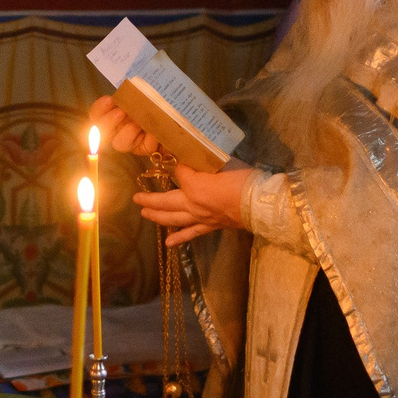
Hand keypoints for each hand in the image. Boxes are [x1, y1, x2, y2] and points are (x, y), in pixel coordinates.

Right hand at [87, 94, 157, 158]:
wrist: (175, 113)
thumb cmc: (155, 100)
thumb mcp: (144, 93)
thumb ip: (133, 93)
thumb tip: (127, 92)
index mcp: (113, 114)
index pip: (96, 114)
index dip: (99, 108)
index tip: (110, 99)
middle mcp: (118, 129)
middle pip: (101, 132)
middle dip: (109, 122)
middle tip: (121, 112)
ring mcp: (131, 142)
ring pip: (119, 144)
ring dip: (128, 132)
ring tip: (139, 123)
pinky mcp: (145, 149)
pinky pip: (145, 147)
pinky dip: (150, 139)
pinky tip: (155, 133)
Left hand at [133, 162, 254, 246]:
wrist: (261, 204)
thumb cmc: (245, 180)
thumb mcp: (224, 163)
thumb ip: (206, 160)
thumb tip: (196, 154)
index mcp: (195, 186)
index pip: (179, 172)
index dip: (178, 163)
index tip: (178, 157)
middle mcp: (192, 204)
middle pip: (166, 201)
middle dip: (150, 199)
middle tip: (136, 198)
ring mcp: (200, 217)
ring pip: (174, 219)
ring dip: (157, 217)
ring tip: (144, 214)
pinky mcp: (210, 226)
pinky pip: (192, 233)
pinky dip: (179, 238)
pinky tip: (168, 244)